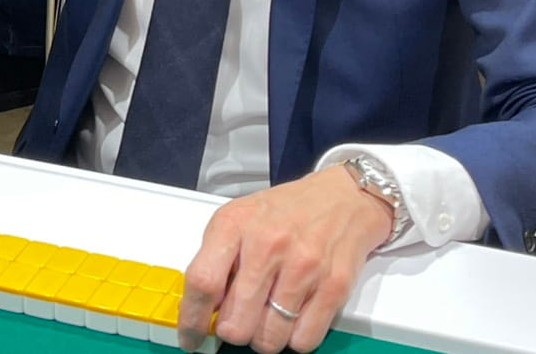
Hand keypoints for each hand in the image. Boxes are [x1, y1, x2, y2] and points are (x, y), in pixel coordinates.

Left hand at [179, 166, 391, 352]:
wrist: (343, 197)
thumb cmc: (286, 211)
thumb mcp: (240, 219)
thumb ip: (216, 259)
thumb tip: (202, 310)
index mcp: (236, 224)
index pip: (203, 282)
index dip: (192, 319)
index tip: (191, 336)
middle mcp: (268, 244)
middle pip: (236, 322)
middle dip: (233, 331)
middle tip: (240, 320)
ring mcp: (304, 266)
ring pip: (269, 339)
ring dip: (265, 337)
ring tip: (269, 315)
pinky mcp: (334, 285)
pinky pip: (303, 341)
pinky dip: (295, 338)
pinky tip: (295, 316)